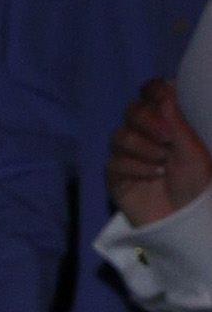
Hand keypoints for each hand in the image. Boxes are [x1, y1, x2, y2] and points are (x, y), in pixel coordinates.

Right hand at [107, 76, 211, 227]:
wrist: (186, 220)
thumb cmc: (196, 183)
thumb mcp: (192, 149)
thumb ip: (177, 121)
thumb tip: (164, 94)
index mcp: (166, 120)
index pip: (151, 92)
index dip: (154, 91)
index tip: (166, 99)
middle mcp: (144, 132)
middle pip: (132, 111)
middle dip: (149, 122)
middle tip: (168, 139)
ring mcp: (127, 154)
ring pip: (121, 137)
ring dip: (145, 149)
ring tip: (164, 164)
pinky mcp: (116, 176)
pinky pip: (116, 163)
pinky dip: (137, 168)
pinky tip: (154, 176)